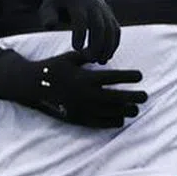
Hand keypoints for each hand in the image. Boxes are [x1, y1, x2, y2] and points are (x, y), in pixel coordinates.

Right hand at [0, 50, 145, 128]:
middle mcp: (87, 94)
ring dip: (126, 111)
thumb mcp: (69, 57)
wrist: (31, 87)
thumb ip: (88, 55)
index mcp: (86, 77)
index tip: (140, 76)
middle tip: (145, 96)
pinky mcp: (78, 119)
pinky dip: (113, 121)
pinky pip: (100, 123)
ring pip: (112, 112)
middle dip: (134, 97)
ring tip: (135, 109)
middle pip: (118, 97)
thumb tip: (103, 52)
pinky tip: (120, 119)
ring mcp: (83, 109)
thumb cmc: (51, 68)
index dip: (130, 76)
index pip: (114, 77)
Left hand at [39, 0, 120, 62]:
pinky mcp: (109, 15)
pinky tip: (106, 56)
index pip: (81, 19)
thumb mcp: (48, 6)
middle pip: (99, 26)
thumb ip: (47, 16)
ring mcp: (104, 10)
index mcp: (77, 2)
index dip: (80, 34)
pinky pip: (116, 30)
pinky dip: (114, 44)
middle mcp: (93, 5)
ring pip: (111, 29)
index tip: (76, 48)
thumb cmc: (57, 1)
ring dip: (108, 47)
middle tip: (90, 59)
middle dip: (97, 44)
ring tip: (101, 61)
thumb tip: (49, 26)